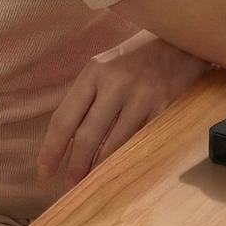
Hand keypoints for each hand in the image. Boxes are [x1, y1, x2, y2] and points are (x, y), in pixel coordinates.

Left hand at [37, 31, 212, 187]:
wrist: (183, 40)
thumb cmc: (138, 58)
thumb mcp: (107, 67)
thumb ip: (89, 97)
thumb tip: (68, 140)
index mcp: (94, 72)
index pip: (65, 117)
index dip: (51, 148)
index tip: (43, 171)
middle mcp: (115, 83)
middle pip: (87, 136)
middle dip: (76, 166)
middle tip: (70, 184)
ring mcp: (141, 96)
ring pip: (114, 145)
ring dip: (101, 169)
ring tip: (93, 182)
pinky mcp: (164, 107)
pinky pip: (141, 143)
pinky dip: (129, 160)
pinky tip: (122, 170)